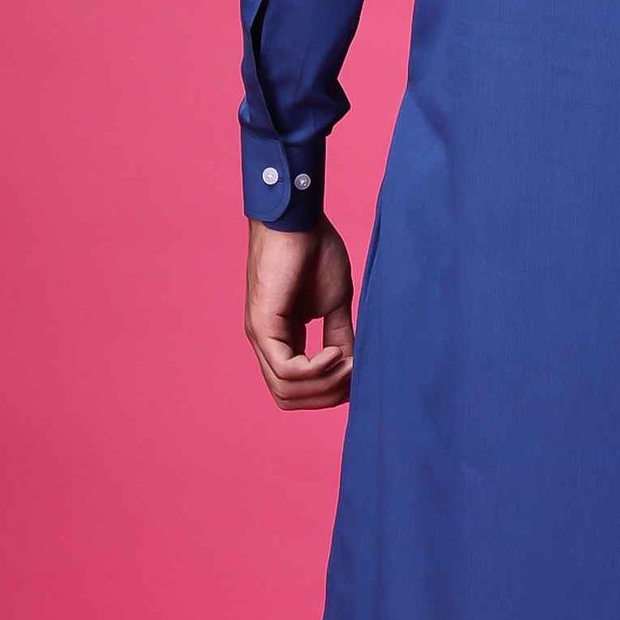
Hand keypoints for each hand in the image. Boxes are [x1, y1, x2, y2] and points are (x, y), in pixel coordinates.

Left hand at [246, 216, 354, 410]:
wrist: (300, 220)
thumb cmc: (315, 252)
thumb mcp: (335, 304)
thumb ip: (339, 336)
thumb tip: (353, 368)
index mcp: (281, 340)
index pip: (297, 390)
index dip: (330, 391)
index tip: (358, 372)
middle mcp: (266, 344)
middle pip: (289, 398)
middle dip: (328, 394)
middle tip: (355, 371)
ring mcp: (261, 336)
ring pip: (286, 390)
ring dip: (325, 383)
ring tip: (348, 360)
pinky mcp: (263, 325)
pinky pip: (287, 369)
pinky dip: (316, 368)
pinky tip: (335, 350)